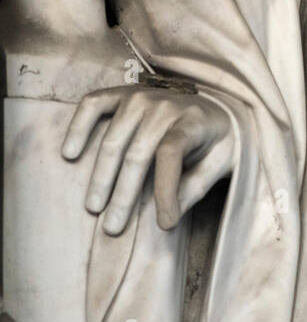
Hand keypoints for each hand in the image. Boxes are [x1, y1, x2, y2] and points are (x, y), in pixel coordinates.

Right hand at [62, 85, 233, 234]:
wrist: (217, 106)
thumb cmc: (218, 140)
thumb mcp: (221, 162)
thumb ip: (196, 187)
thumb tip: (167, 218)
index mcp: (195, 120)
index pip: (172, 154)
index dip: (165, 190)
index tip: (165, 223)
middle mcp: (165, 104)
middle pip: (137, 153)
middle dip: (124, 195)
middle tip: (113, 228)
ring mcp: (141, 96)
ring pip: (113, 139)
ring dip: (101, 176)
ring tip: (94, 207)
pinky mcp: (123, 93)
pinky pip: (94, 104)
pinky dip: (79, 126)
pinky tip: (69, 154)